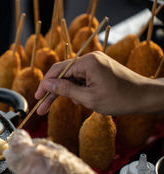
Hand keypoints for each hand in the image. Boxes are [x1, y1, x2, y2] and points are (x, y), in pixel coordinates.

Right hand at [35, 51, 151, 115]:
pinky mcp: (98, 69)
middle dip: (53, 92)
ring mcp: (95, 63)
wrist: (143, 97)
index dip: (45, 85)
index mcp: (87, 62)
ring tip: (74, 105)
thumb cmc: (119, 98)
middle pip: (63, 74)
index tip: (37, 97)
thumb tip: (48, 86)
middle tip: (41, 107)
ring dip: (68, 93)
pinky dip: (77, 90)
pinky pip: (81, 79)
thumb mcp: (88, 98)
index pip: (58, 71)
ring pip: (72, 78)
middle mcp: (90, 59)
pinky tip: (80, 101)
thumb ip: (65, 90)